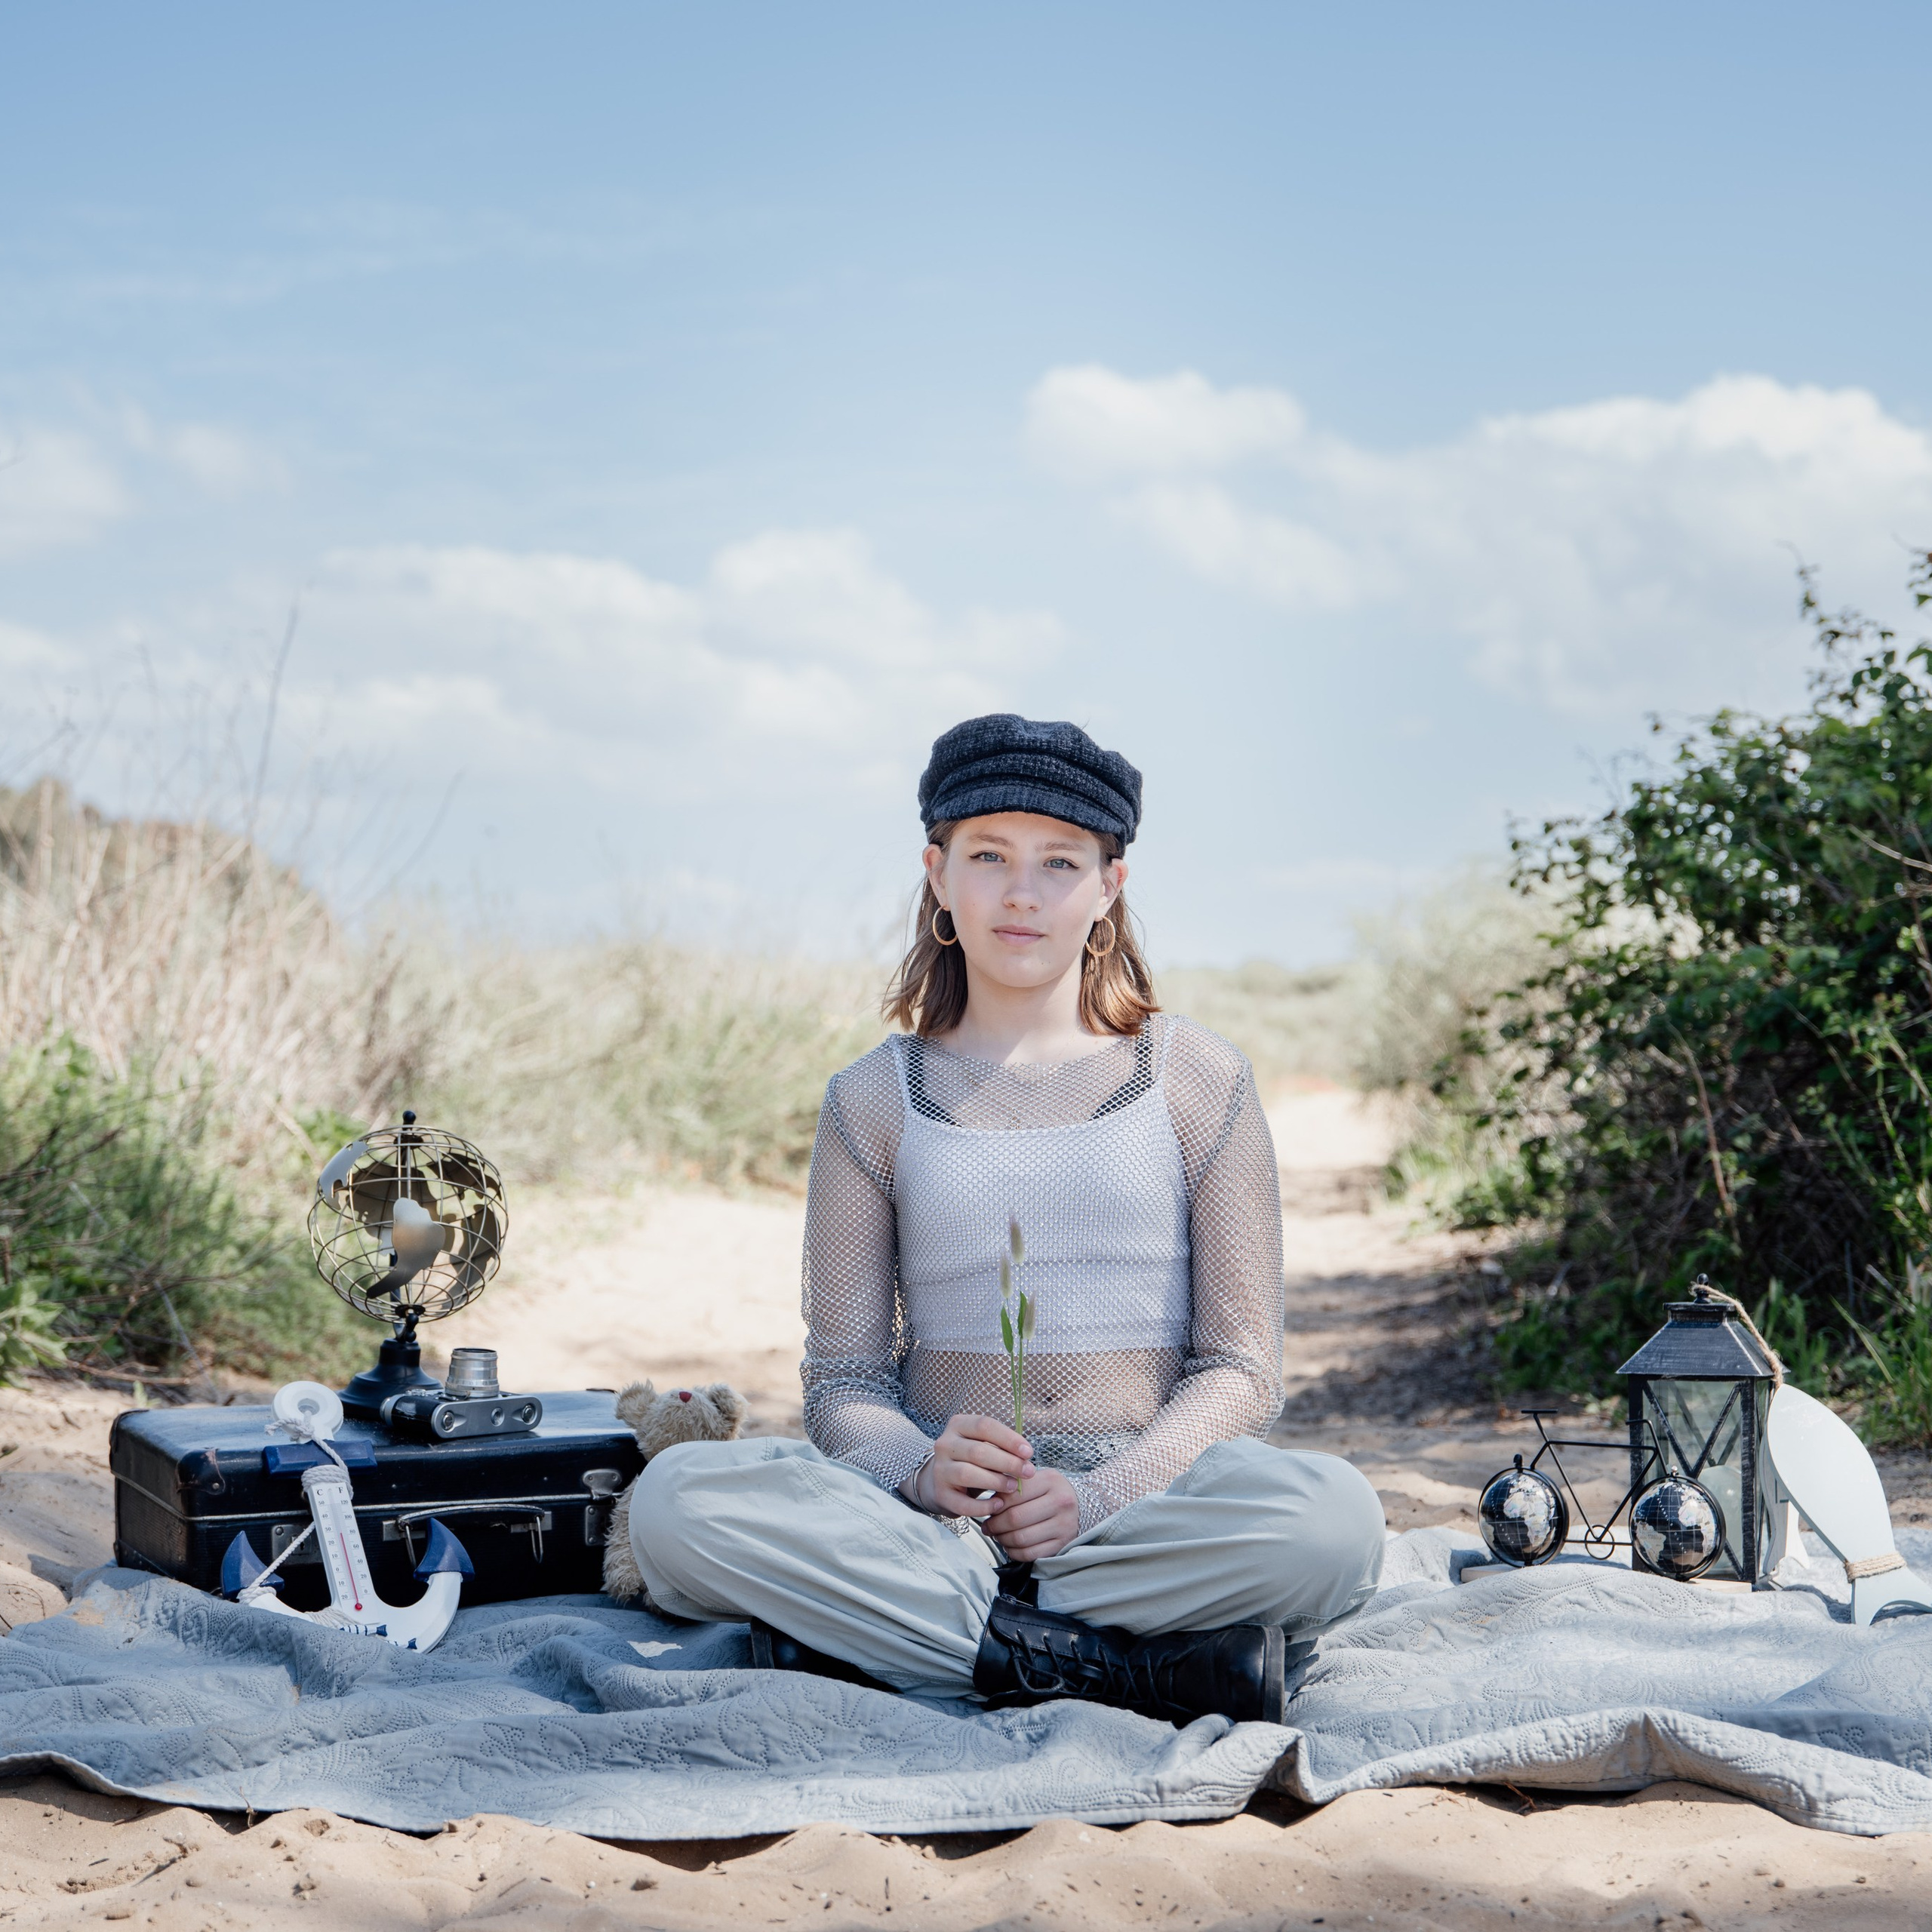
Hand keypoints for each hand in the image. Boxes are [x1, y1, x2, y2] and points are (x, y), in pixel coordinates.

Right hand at [919, 1413, 1033, 1519]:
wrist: (941, 1480)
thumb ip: (1001, 1447)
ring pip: (967, 1474)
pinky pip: (962, 1503)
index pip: (984, 1426)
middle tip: (1027, 1472)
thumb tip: (1025, 1456)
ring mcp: (940, 1470)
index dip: (1008, 1439)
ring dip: (995, 1481)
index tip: (1028, 1452)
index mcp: (958, 1425)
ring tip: (1014, 1486)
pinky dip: (982, 1506)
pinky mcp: (940, 1494)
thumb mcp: (983, 1445)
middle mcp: (945, 1445)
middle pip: (977, 1451)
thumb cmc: (971, 1460)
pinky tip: (998, 1505)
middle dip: (1007, 1462)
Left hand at [983, 1465, 1080, 1560]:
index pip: (1013, 1494)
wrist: (1082, 1506)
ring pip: (1021, 1538)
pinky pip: (1030, 1553)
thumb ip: (1016, 1484)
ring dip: (1003, 1539)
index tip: (989, 1509)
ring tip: (998, 1535)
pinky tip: (1011, 1546)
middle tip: (988, 1526)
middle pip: (1015, 1518)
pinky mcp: (1063, 1544)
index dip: (995, 1504)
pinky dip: (1014, 1552)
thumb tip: (990, 1501)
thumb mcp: (1038, 1478)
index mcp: (1051, 1480)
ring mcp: (1063, 1525)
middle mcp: (1060, 1502)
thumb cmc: (1052, 1491)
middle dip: (995, 1525)